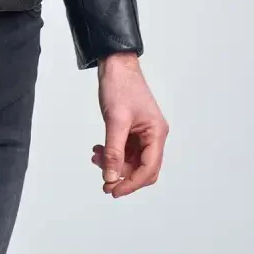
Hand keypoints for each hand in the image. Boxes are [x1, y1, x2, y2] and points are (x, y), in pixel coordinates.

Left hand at [92, 53, 168, 198]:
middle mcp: (153, 135)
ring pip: (131, 160)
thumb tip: (110, 177)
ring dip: (114, 163)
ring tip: (96, 158)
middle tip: (104, 183)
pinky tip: (98, 149)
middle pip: (142, 168)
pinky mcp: (132, 128)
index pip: (148, 169)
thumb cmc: (120, 86)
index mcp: (156, 133)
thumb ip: (113, 151)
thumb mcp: (115, 120)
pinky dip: (112, 152)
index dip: (131, 183)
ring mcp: (143, 132)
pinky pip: (125, 149)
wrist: (115, 63)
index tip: (113, 190)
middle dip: (123, 176)